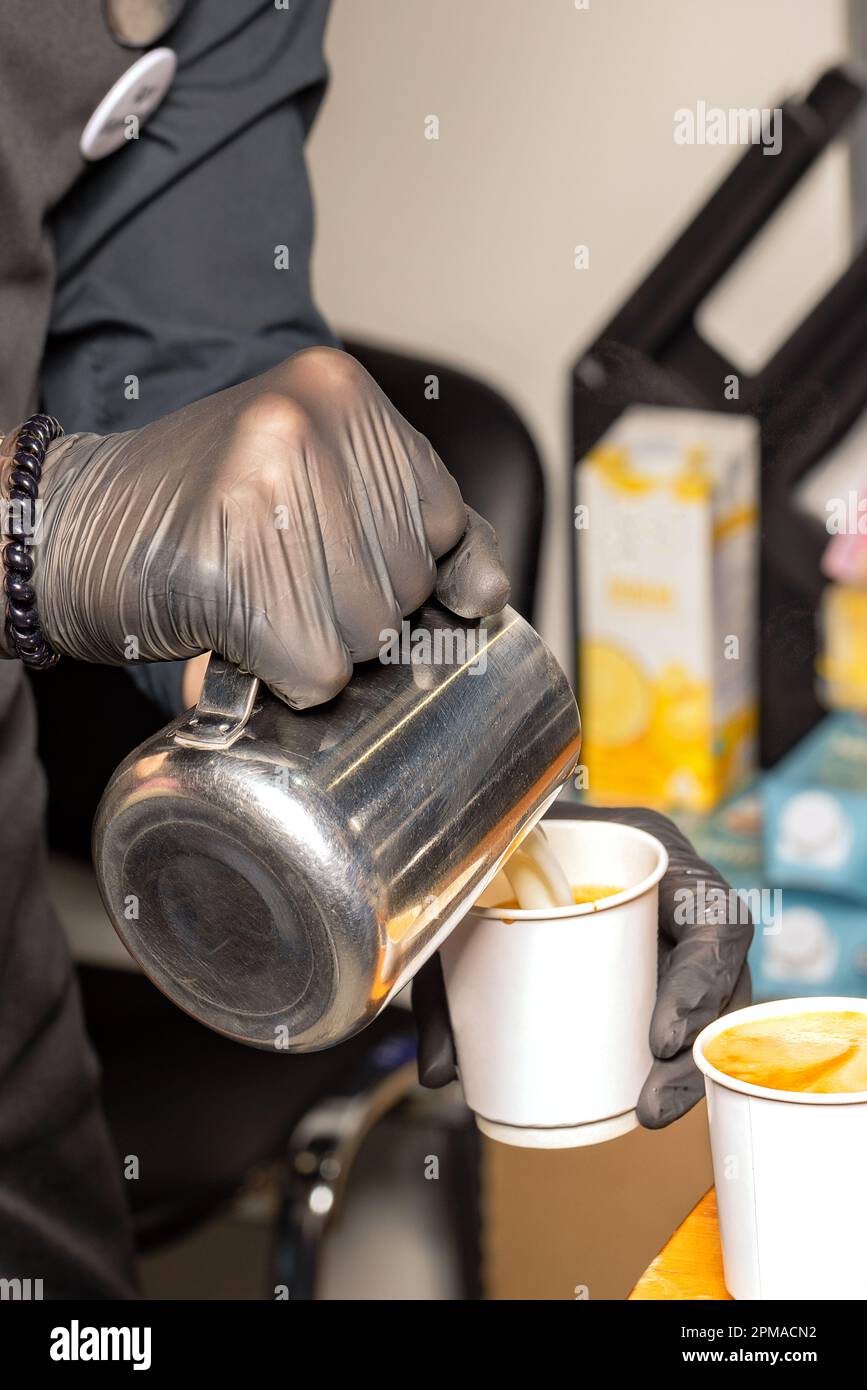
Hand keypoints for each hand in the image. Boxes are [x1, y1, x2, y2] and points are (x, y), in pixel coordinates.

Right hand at [7, 349, 509, 706]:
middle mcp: (311, 426)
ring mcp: (269, 493)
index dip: (395, 562)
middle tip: (279, 575)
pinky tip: (241, 634)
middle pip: (409, 583)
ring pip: (371, 634)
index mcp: (342, 390)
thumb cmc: (202, 507)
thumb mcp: (323, 480)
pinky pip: (319, 672)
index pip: (445, 521)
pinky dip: (285, 677)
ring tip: (257, 598)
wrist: (72, 525)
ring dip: (320, 643)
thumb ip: (419, 521)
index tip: (330, 554)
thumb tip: (490, 591)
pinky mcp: (233, 571)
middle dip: (354, 605)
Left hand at [412, 801, 752, 1126]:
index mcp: (651, 853)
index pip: (713, 916)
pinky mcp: (659, 960)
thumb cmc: (501, 848)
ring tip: (649, 1111)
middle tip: (651, 1104)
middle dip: (697, 1048)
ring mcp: (674, 927)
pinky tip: (648, 1097)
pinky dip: (672, 1054)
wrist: (502, 828)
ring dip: (690, 1065)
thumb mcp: (479, 885)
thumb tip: (441, 1071)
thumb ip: (453, 968)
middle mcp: (675, 891)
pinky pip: (684, 1008)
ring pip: (713, 1000)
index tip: (660, 1039)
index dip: (701, 982)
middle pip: (724, 974)